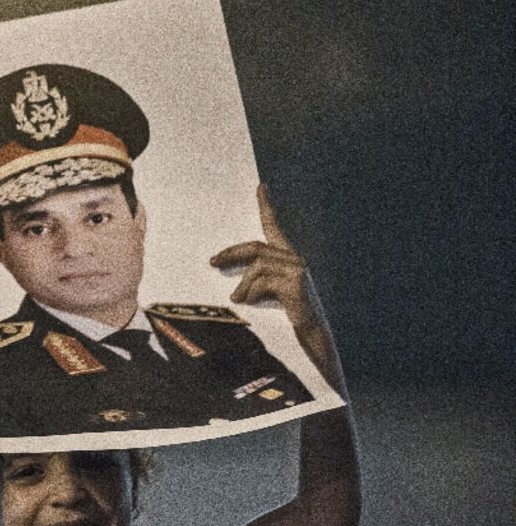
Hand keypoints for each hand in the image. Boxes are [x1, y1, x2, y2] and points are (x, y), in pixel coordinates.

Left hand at [210, 186, 335, 381]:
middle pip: (257, 247)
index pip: (274, 227)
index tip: (260, 187)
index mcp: (289, 258)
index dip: (266, 207)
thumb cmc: (289, 319)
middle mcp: (296, 259)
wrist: (312, 337)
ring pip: (258, 266)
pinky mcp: (295, 283)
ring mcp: (298, 270)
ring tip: (237, 299)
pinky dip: (252, 293)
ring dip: (243, 284)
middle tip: (213, 262)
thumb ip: (255, 285)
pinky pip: (263, 282)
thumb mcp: (268, 297)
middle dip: (232, 253)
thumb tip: (234, 290)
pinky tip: (250, 303)